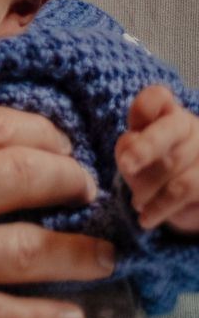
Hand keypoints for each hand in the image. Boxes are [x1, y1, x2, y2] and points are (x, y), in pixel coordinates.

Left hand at [117, 84, 198, 231]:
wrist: (188, 206)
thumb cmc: (154, 172)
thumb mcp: (134, 159)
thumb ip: (129, 149)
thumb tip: (130, 154)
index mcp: (167, 115)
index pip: (157, 98)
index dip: (145, 107)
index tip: (133, 126)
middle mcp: (191, 128)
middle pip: (168, 130)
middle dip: (144, 148)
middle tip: (126, 166)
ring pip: (175, 165)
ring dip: (148, 188)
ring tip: (136, 205)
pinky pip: (185, 189)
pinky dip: (161, 207)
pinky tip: (147, 218)